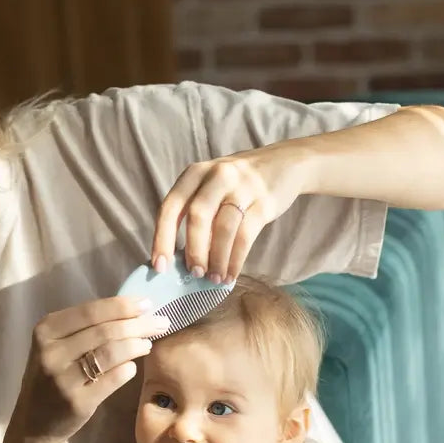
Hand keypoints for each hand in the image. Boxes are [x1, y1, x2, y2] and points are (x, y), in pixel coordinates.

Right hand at [10, 296, 167, 441]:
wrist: (36, 421)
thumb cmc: (55, 375)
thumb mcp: (58, 345)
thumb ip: (86, 327)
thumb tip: (133, 309)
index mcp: (46, 330)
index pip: (91, 311)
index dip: (122, 305)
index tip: (147, 304)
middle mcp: (51, 352)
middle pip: (105, 330)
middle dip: (138, 325)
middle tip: (161, 323)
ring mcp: (63, 378)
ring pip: (112, 352)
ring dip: (137, 345)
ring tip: (147, 344)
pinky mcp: (78, 402)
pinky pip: (114, 378)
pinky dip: (129, 369)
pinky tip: (132, 367)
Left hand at [152, 143, 309, 283]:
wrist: (283, 163)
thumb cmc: (236, 185)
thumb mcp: (210, 187)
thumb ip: (193, 214)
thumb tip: (177, 260)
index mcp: (194, 174)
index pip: (170, 207)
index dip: (162, 238)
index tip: (159, 267)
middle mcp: (216, 176)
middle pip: (198, 217)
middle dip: (194, 250)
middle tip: (194, 274)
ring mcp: (242, 186)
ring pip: (224, 228)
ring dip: (217, 259)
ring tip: (214, 279)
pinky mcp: (264, 201)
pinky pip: (246, 235)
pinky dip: (236, 260)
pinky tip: (230, 274)